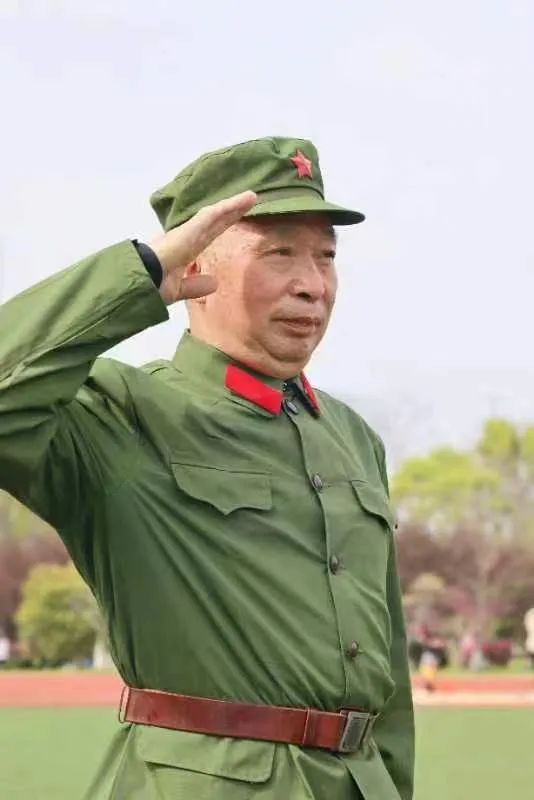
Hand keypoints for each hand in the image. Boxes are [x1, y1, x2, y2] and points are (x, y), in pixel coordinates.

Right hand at [149, 191, 256, 305]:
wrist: (137, 283)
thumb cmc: (150, 286)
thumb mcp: (177, 290)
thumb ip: (194, 286)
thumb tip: (214, 283)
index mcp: (183, 250)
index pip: (207, 236)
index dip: (221, 226)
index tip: (234, 219)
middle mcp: (186, 238)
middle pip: (214, 222)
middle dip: (231, 213)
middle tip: (249, 201)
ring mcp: (187, 232)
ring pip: (214, 216)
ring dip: (233, 206)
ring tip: (251, 197)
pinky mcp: (188, 231)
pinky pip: (210, 217)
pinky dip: (226, 209)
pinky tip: (240, 202)